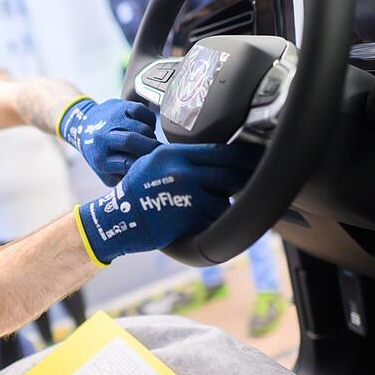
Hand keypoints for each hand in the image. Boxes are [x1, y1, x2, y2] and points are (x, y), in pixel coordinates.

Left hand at [57, 98, 159, 185]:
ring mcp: (113, 119)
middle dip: (151, 149)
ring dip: (150, 137)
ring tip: (148, 142)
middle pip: (134, 141)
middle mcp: (103, 137)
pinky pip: (145, 113)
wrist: (84, 126)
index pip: (128, 163)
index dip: (143, 165)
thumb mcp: (108, 175)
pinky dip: (149, 122)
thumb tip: (146, 177)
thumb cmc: (101, 154)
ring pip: (143, 129)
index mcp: (100, 158)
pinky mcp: (122, 105)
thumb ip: (125, 180)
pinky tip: (145, 128)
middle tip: (159, 154)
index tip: (150, 166)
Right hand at [74, 143, 262, 264]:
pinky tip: (206, 222)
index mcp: (174, 155)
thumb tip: (213, 156)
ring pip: (223, 201)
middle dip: (245, 180)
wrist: (118, 219)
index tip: (256, 157)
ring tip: (218, 208)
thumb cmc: (136, 190)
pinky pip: (213, 220)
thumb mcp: (153, 162)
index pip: (218, 151)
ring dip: (225, 206)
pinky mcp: (188, 219)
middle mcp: (182, 172)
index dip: (242, 155)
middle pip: (228, 175)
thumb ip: (180, 157)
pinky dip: (214, 223)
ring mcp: (186, 196)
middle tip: (256, 181)